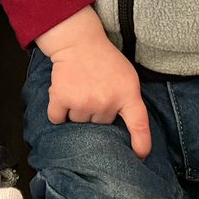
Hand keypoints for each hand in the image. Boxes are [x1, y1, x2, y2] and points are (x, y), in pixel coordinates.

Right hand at [37, 7, 151, 158]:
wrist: (78, 42)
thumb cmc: (104, 60)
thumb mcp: (128, 77)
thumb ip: (130, 102)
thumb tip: (128, 132)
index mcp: (127, 94)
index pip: (139, 124)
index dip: (141, 143)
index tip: (139, 157)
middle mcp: (106, 101)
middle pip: (100, 124)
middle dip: (96, 111)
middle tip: (94, 90)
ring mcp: (83, 101)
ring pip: (79, 122)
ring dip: (76, 110)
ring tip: (80, 88)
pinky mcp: (62, 98)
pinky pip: (57, 118)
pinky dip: (57, 111)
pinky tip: (63, 95)